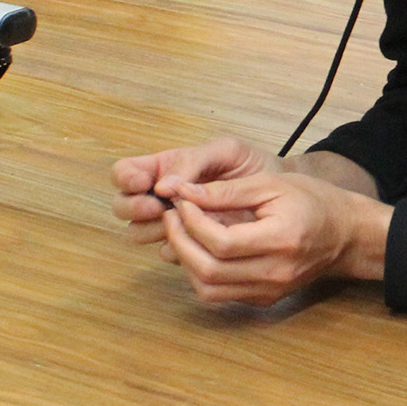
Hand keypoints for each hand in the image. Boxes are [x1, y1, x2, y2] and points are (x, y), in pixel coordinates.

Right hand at [110, 136, 275, 249]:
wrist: (284, 196)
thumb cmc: (253, 166)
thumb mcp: (226, 152)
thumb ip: (194, 162)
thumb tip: (162, 186)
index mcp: (164, 167)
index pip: (124, 173)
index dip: (126, 178)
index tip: (145, 183)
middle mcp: (160, 197)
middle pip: (122, 206)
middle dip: (135, 208)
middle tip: (160, 208)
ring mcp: (171, 223)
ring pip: (138, 233)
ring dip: (152, 229)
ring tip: (181, 222)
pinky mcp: (187, 246)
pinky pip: (167, 253)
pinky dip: (176, 248)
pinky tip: (196, 241)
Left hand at [161, 170, 392, 306]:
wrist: (347, 234)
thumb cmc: (314, 202)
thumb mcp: (273, 184)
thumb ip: (228, 191)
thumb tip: (185, 192)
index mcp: (281, 240)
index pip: (220, 242)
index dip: (192, 222)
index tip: (182, 201)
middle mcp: (275, 273)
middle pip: (208, 271)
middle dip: (180, 242)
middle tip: (172, 216)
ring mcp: (270, 291)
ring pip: (208, 289)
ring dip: (186, 262)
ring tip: (183, 233)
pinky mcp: (264, 299)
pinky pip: (220, 295)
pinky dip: (201, 274)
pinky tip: (201, 248)